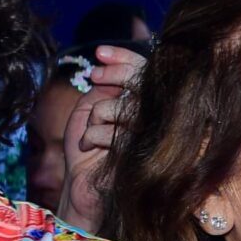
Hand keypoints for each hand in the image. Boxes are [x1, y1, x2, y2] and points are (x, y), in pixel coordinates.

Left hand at [55, 45, 144, 231]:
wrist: (82, 187)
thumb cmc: (87, 150)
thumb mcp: (91, 109)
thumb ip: (106, 87)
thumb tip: (104, 61)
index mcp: (146, 107)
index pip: (148, 73)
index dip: (125, 58)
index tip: (100, 54)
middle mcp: (157, 120)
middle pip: (145, 83)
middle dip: (115, 74)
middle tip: (95, 77)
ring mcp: (155, 138)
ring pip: (129, 106)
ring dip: (99, 113)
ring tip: (88, 129)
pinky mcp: (145, 155)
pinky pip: (117, 131)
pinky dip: (93, 134)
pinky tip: (89, 146)